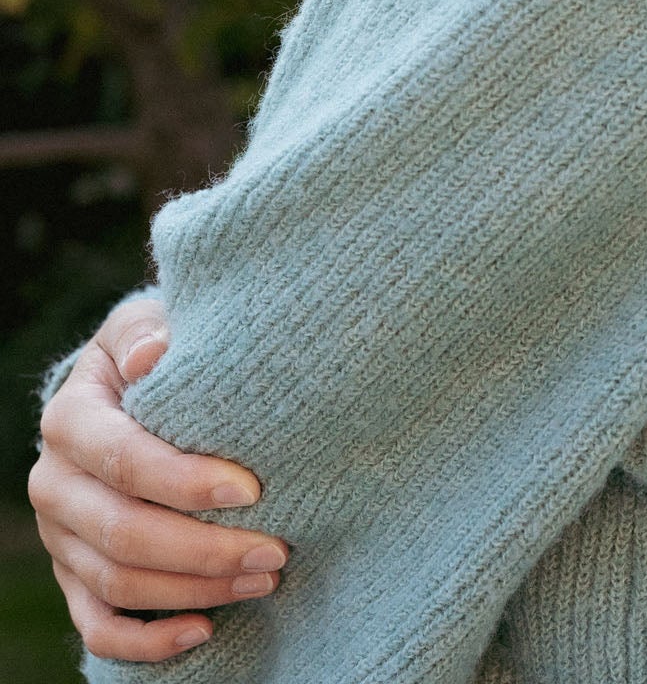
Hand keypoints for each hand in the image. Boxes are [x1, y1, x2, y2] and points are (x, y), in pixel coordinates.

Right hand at [29, 293, 289, 662]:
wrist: (135, 386)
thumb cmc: (159, 351)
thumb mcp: (150, 323)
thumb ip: (149, 331)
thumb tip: (152, 353)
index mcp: (70, 418)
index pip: (124, 460)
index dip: (187, 482)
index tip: (253, 490)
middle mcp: (54, 482)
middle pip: (122, 534)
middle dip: (205, 549)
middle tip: (275, 549)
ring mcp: (60, 537)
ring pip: (118, 585)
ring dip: (196, 590)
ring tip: (265, 577)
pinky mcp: (73, 576)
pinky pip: (98, 627)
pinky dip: (148, 640)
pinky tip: (204, 630)